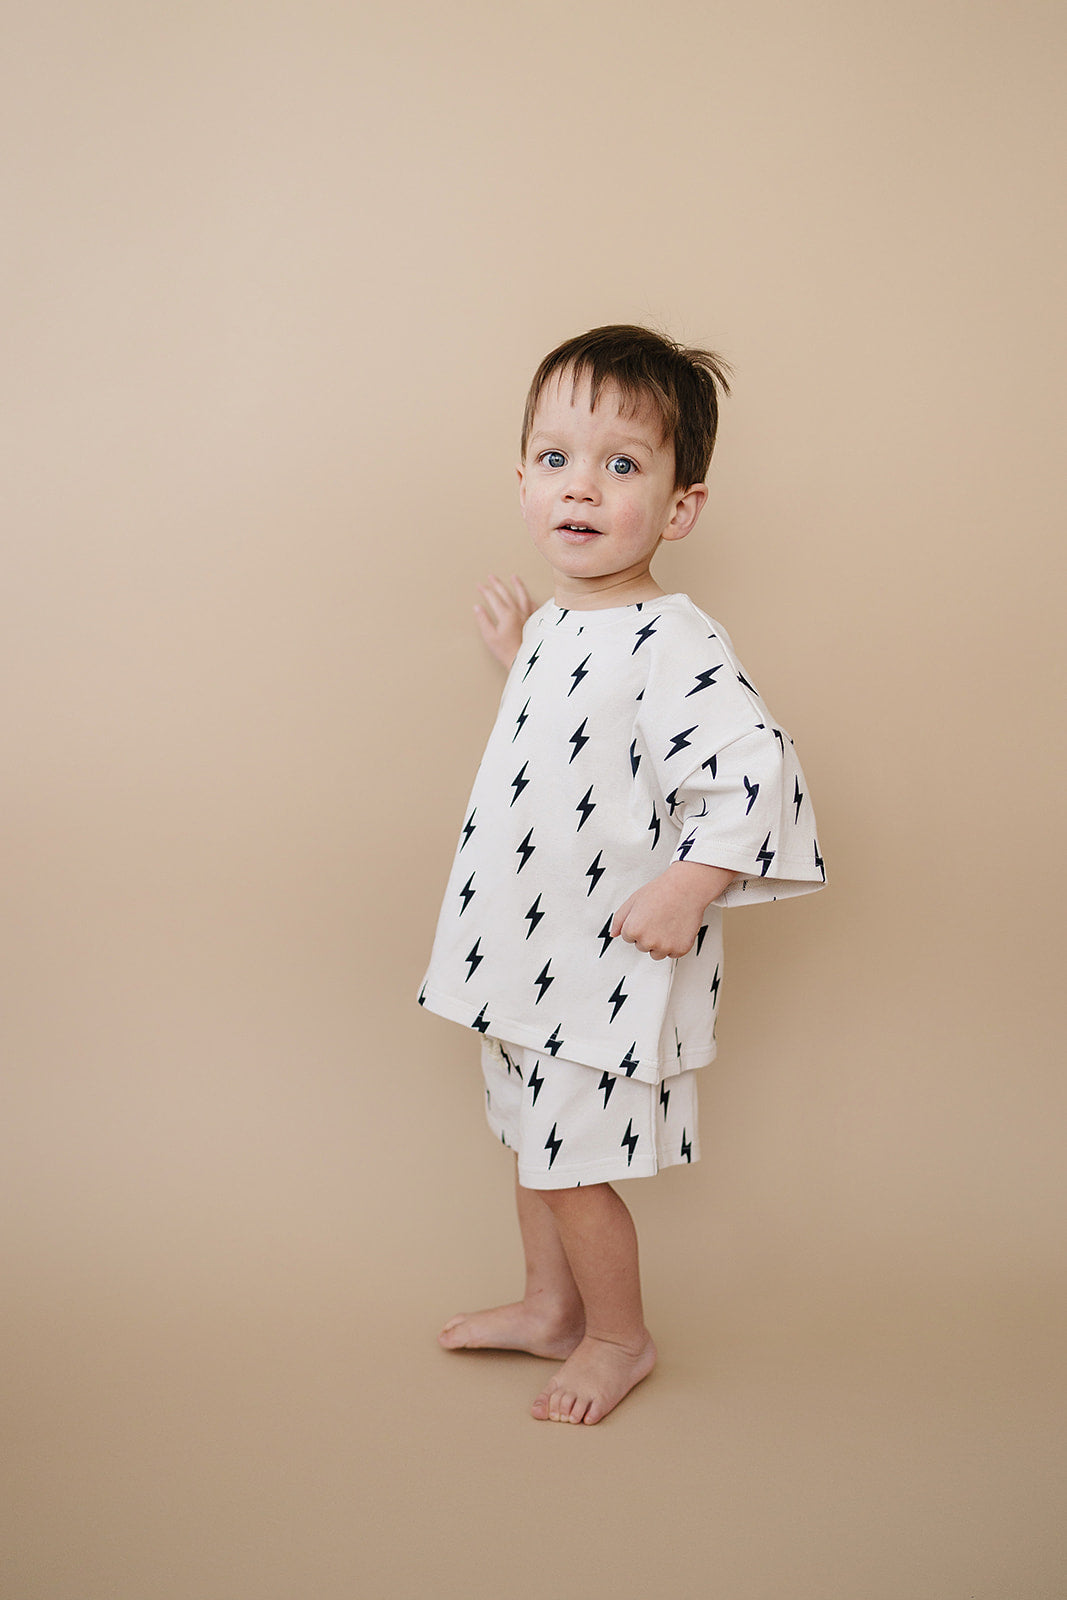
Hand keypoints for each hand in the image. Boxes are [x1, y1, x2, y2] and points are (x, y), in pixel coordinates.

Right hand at [474, 573, 535, 667]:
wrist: (524, 660)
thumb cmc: (507, 652)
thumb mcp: (490, 637)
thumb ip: (483, 620)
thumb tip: (477, 607)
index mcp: (506, 615)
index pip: (493, 598)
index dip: (485, 590)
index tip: (479, 585)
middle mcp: (518, 612)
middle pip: (506, 593)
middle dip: (497, 584)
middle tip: (491, 576)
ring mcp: (528, 616)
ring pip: (523, 595)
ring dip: (517, 585)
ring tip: (514, 577)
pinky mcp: (534, 621)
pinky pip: (534, 605)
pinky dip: (530, 599)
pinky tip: (529, 596)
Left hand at [610, 862, 739, 959]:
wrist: (686, 888)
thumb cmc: (661, 891)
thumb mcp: (633, 900)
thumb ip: (619, 919)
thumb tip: (613, 934)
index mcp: (632, 930)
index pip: (628, 937)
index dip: (637, 924)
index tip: (647, 914)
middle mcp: (647, 941)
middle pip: (642, 947)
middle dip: (648, 935)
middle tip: (658, 917)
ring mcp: (664, 947)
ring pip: (657, 953)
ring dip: (660, 943)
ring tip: (667, 923)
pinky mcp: (680, 949)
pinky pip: (673, 954)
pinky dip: (676, 944)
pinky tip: (677, 928)